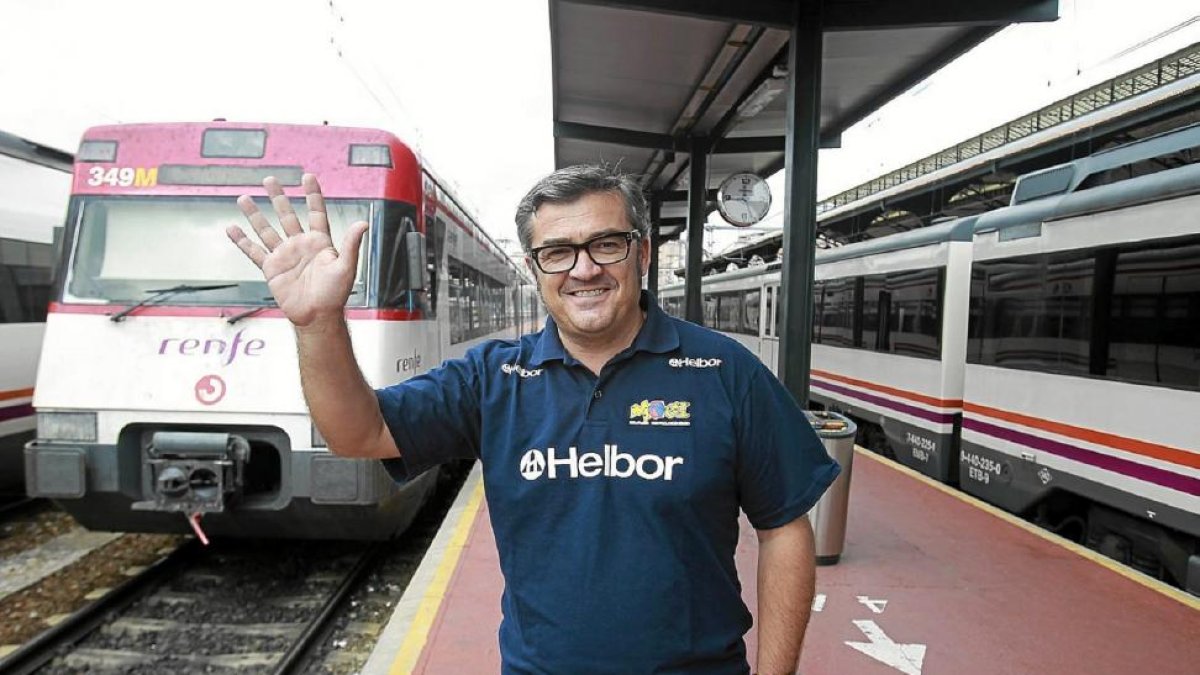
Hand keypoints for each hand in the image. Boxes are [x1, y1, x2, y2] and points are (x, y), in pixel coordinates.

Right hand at [227, 173, 367, 328]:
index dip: (312, 195)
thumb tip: (363, 223)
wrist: (317, 316)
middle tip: (269, 179)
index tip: (307, 177)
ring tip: (244, 198)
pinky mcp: (271, 268)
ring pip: (266, 230)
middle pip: (287, 215)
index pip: (316, 212)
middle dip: (278, 197)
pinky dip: (242, 241)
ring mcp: (284, 256)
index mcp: (320, 242)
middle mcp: (300, 245)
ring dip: (255, 214)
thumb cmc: (335, 294)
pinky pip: (253, 251)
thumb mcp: (346, 267)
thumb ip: (351, 244)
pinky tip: (232, 229)